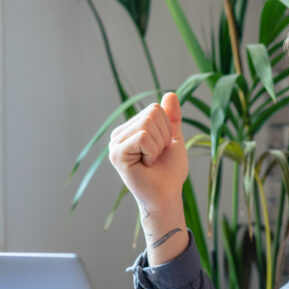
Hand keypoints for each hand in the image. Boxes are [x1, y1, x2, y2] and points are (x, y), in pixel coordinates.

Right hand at [108, 92, 188, 213]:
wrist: (167, 194)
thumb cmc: (169, 171)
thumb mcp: (173, 139)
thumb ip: (171, 117)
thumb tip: (170, 93)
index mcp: (130, 128)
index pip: (155, 108)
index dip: (166, 129)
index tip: (161, 149)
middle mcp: (119, 134)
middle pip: (151, 114)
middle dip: (163, 137)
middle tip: (156, 157)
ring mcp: (115, 144)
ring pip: (147, 124)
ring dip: (158, 146)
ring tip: (151, 161)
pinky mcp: (116, 154)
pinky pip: (143, 137)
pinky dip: (152, 151)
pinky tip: (146, 165)